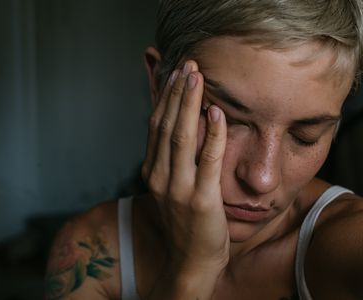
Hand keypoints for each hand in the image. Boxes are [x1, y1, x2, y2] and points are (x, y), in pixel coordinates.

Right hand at [142, 60, 229, 275]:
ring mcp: (178, 188)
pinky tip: (215, 112)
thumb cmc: (183, 223)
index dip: (164, 98)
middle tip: (187, 64)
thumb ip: (171, 160)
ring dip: (189, 104)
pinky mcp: (200, 200)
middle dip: (177, 93)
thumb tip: (179, 130)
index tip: (174, 74)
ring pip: (182, 137)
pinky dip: (211, 134)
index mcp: (152, 172)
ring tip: (197, 77)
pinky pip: (207, 160)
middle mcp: (159, 177)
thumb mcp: (170, 188)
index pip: (155, 127)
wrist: (188, 262)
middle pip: (166, 125)